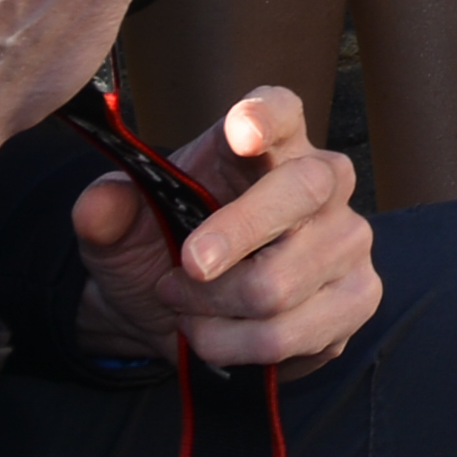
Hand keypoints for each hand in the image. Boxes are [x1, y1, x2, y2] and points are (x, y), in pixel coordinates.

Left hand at [69, 82, 382, 374]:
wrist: (180, 311)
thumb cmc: (161, 247)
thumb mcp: (121, 228)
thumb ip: (107, 212)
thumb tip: (98, 206)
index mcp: (268, 142)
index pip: (280, 110)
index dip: (266, 116)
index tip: (240, 131)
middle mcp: (323, 179)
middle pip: (300, 192)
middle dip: (237, 232)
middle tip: (187, 266)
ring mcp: (348, 239)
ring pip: (279, 284)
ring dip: (213, 310)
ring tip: (186, 309)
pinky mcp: (358, 297)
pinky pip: (290, 336)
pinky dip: (234, 345)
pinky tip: (218, 334)